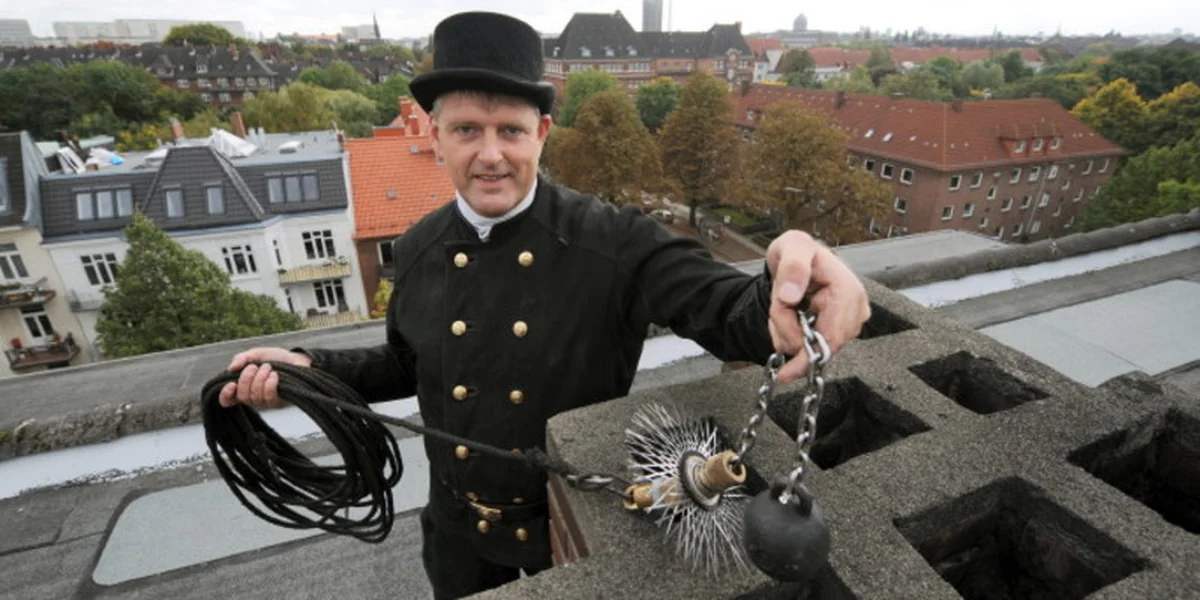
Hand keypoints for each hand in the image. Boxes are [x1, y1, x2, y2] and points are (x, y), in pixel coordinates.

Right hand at [217, 348, 312, 408]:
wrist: (297, 359)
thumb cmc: (276, 358)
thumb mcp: (257, 354)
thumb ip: (242, 358)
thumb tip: (230, 368)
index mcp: (244, 387)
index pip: (228, 400)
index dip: (225, 395)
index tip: (231, 384)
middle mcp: (253, 397)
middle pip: (242, 396)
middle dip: (246, 378)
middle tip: (255, 366)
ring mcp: (266, 402)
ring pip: (255, 396)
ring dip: (260, 378)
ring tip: (268, 367)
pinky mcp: (279, 402)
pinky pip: (269, 396)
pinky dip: (270, 383)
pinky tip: (275, 375)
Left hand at [766, 231, 869, 383]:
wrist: (795, 258)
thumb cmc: (797, 251)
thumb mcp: (791, 247)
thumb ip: (792, 267)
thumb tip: (791, 295)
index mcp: (847, 289)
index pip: (834, 336)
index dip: (810, 353)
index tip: (787, 372)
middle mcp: (854, 308)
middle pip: (822, 345)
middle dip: (791, 334)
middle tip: (779, 306)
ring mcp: (848, 321)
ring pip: (813, 348)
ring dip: (789, 333)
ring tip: (786, 306)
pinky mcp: (838, 330)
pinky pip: (811, 347)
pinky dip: (793, 336)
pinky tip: (793, 316)